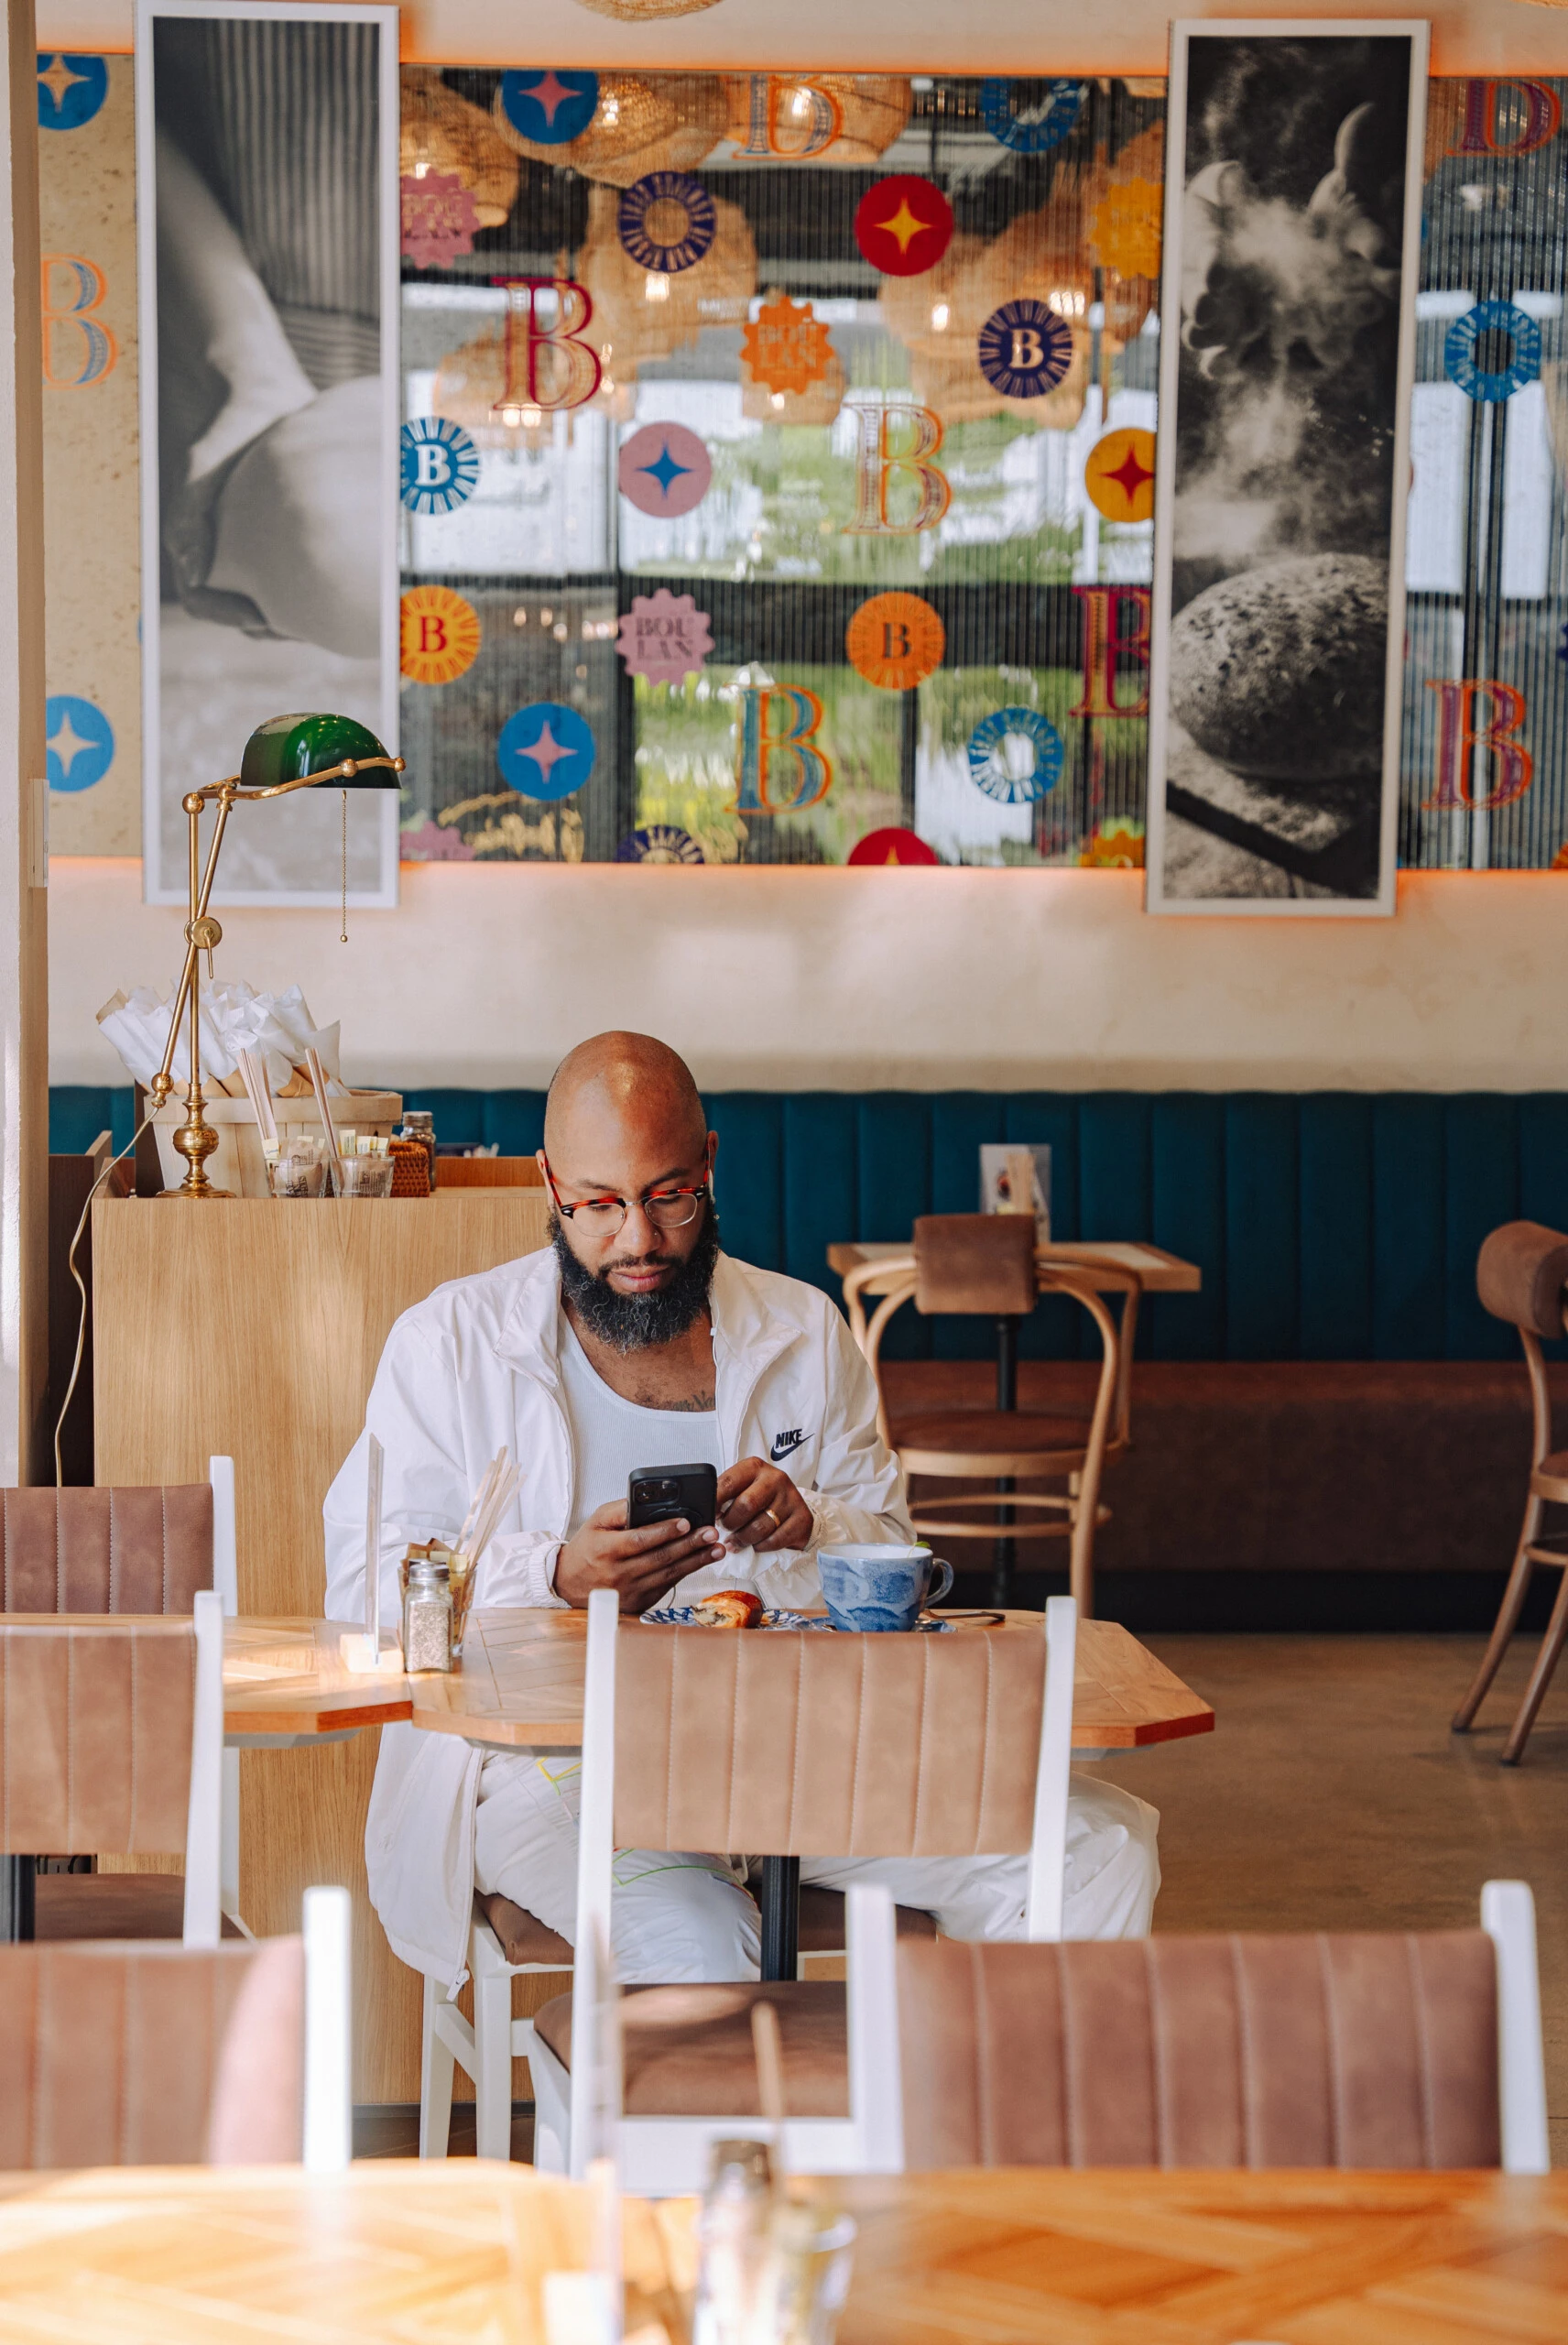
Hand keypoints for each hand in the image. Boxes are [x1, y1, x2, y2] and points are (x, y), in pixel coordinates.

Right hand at [207, 378, 383, 656]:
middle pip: (236, 613)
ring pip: (267, 605)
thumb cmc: (227, 433)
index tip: (255, 616)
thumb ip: (188, 518)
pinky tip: (331, 590)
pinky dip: (306, 595)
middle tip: (292, 625)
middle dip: (260, 624)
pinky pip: (294, 584)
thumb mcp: (200, 468)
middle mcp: (225, 554)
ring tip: (314, 616)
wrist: (265, 399)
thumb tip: (193, 575)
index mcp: (197, 544)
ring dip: (285, 619)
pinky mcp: (285, 543)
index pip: (201, 600)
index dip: (223, 614)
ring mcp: (255, 552)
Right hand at [553, 1501, 725, 1614]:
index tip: (685, 1522)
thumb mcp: (596, 1521)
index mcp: (606, 1550)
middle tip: (711, 1533)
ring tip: (716, 1548)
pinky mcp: (638, 1603)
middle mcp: (618, 1574)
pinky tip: (700, 1561)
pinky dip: (685, 1573)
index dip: (664, 1531)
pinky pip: (666, 1586)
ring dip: (695, 1561)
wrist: (569, 1583)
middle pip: (660, 1558)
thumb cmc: (587, 1548)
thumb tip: (648, 1502)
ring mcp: (630, 1591)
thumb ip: (620, 1510)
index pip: (639, 1540)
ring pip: (668, 1574)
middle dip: (689, 1544)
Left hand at [717, 1459, 811, 1552]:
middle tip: (726, 1530)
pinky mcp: (801, 1518)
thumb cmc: (762, 1500)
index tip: (709, 1516)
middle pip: (746, 1505)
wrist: (795, 1511)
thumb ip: (726, 1495)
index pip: (729, 1482)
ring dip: (743, 1539)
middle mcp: (775, 1478)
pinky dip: (761, 1546)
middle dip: (731, 1523)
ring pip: (759, 1527)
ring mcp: (791, 1498)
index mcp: (755, 1467)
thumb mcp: (743, 1488)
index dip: (715, 1502)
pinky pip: (774, 1540)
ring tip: (737, 1541)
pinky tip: (757, 1544)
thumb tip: (705, 1510)